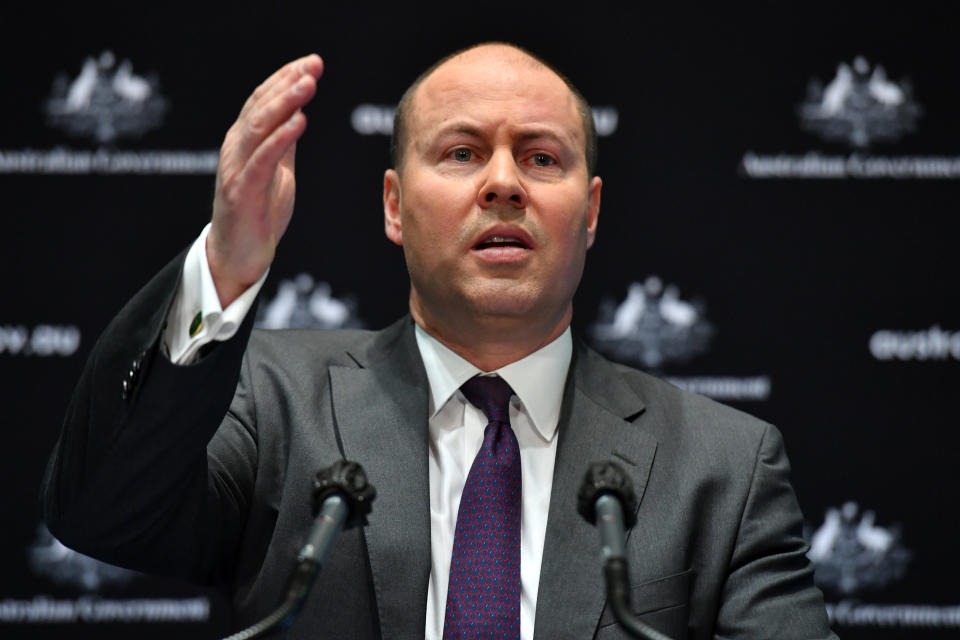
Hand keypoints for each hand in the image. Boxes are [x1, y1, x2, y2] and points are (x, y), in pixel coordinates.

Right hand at [207, 54, 323, 306]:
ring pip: (259, 128)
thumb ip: (282, 144)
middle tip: (313, 65)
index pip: (263, 101)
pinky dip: (280, 139)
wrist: (238, 256)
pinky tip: (299, 122)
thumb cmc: (257, 214)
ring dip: (284, 103)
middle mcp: (236, 149)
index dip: (286, 79)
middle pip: (260, 107)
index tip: (312, 63)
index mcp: (244, 142)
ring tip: (308, 85)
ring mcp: (236, 170)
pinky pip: (262, 161)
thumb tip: (297, 114)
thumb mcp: (276, 172)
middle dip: (288, 83)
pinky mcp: (242, 193)